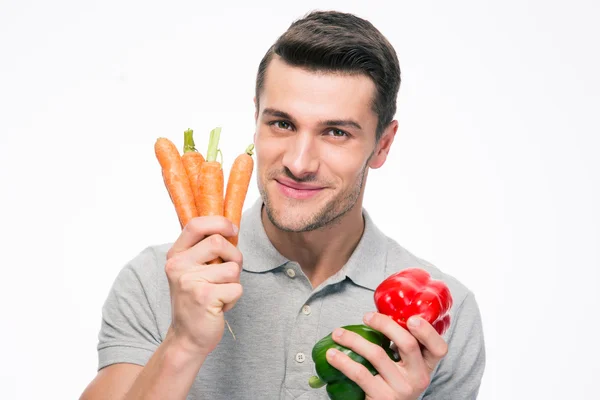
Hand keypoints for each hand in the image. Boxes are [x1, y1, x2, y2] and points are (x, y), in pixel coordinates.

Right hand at [164, 216, 243, 357]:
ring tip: (220, 293)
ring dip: (234, 282)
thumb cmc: (197, 299)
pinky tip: (219, 306)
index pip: (195, 224)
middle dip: (234, 256)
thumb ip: (205, 249)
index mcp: (175, 255)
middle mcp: (178, 266)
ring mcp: (189, 282)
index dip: (219, 222)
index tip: (233, 230)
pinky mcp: (204, 298)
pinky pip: (236, 288)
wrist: (187, 338)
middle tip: (229, 273)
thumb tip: (231, 226)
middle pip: (219, 242)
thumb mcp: (193, 270)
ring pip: (232, 267)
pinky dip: (234, 298)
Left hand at [326, 312, 447, 399]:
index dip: (427, 332)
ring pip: (377, 354)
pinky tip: (332, 355)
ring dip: (353, 339)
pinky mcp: (382, 398)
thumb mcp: (405, 368)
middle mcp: (418, 378)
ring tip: (338, 334)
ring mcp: (401, 389)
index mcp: (426, 367)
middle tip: (366, 316)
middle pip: (407, 344)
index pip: (439, 348)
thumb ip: (401, 347)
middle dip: (385, 324)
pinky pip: (360, 373)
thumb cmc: (392, 384)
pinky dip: (343, 361)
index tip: (411, 319)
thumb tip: (377, 315)